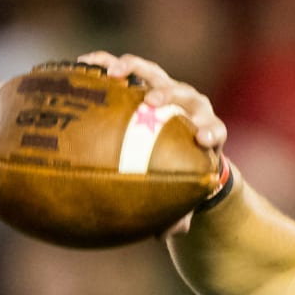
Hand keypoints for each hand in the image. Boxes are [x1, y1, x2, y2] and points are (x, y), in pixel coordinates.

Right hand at [78, 51, 230, 234]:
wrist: (174, 139)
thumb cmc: (181, 169)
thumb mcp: (184, 191)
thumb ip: (181, 210)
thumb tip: (168, 232)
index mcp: (206, 129)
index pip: (214, 127)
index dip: (210, 130)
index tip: (202, 139)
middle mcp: (188, 103)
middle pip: (183, 94)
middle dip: (169, 95)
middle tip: (151, 102)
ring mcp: (165, 87)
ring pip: (152, 72)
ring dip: (133, 70)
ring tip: (111, 75)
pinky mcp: (141, 78)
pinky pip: (122, 67)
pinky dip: (104, 63)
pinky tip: (80, 65)